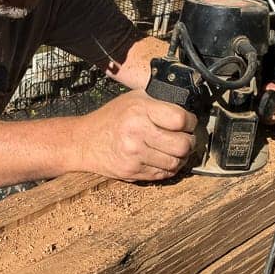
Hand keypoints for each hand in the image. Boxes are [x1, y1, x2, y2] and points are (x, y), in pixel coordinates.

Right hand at [79, 89, 196, 181]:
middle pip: (183, 144)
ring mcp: (135, 155)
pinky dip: (169, 168)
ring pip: (176, 162)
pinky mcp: (133, 171)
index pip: (180, 119)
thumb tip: (185, 106)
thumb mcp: (132, 99)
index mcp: (139, 110)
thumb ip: (158, 102)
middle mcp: (137, 133)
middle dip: (190, 142)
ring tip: (176, 150)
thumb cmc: (110, 118)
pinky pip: (164, 174)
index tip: (189, 123)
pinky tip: (164, 158)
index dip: (190, 122)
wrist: (84, 141)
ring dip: (181, 157)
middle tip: (187, 138)